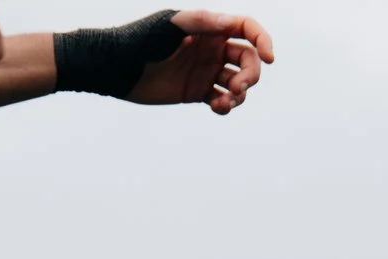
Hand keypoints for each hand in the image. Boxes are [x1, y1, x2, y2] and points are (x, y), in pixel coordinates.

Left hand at [124, 10, 272, 113]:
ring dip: (239, 94)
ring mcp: (205, 71)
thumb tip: (230, 23)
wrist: (117, 67)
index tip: (270, 58)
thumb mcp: (170, 26)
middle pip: (247, 59)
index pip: (246, 29)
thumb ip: (201, 22)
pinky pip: (221, 99)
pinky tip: (218, 107)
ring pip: (237, 82)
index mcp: (210, 28)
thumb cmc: (141, 40)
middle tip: (238, 87)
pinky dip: (225, 106)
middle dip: (250, 74)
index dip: (263, 40)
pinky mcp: (196, 92)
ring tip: (225, 102)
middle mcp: (212, 48)